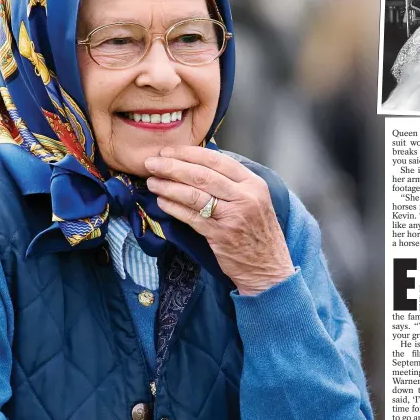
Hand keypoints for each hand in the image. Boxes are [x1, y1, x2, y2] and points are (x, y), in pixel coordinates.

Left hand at [145, 146, 294, 294]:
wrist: (268, 268)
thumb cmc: (257, 233)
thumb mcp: (255, 201)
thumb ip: (233, 183)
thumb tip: (197, 165)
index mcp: (253, 183)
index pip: (216, 160)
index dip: (188, 153)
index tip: (167, 151)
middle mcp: (245, 197)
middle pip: (201, 175)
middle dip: (172, 166)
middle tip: (151, 163)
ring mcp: (233, 216)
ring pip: (194, 195)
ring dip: (168, 186)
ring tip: (152, 182)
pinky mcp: (220, 235)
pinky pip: (191, 217)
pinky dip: (173, 207)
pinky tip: (161, 202)